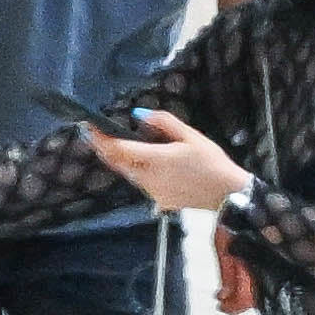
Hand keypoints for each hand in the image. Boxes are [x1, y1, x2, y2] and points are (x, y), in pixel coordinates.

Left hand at [93, 109, 247, 218]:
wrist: (226, 196)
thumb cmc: (212, 164)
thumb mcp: (191, 136)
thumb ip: (163, 122)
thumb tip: (140, 115)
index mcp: (155, 160)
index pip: (117, 149)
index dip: (100, 138)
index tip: (88, 127)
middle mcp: (148, 178)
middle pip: (117, 162)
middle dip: (105, 147)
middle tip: (95, 132)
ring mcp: (152, 192)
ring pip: (128, 173)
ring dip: (121, 159)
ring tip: (119, 142)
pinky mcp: (158, 200)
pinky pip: (141, 181)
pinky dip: (137, 169)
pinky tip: (148, 161)